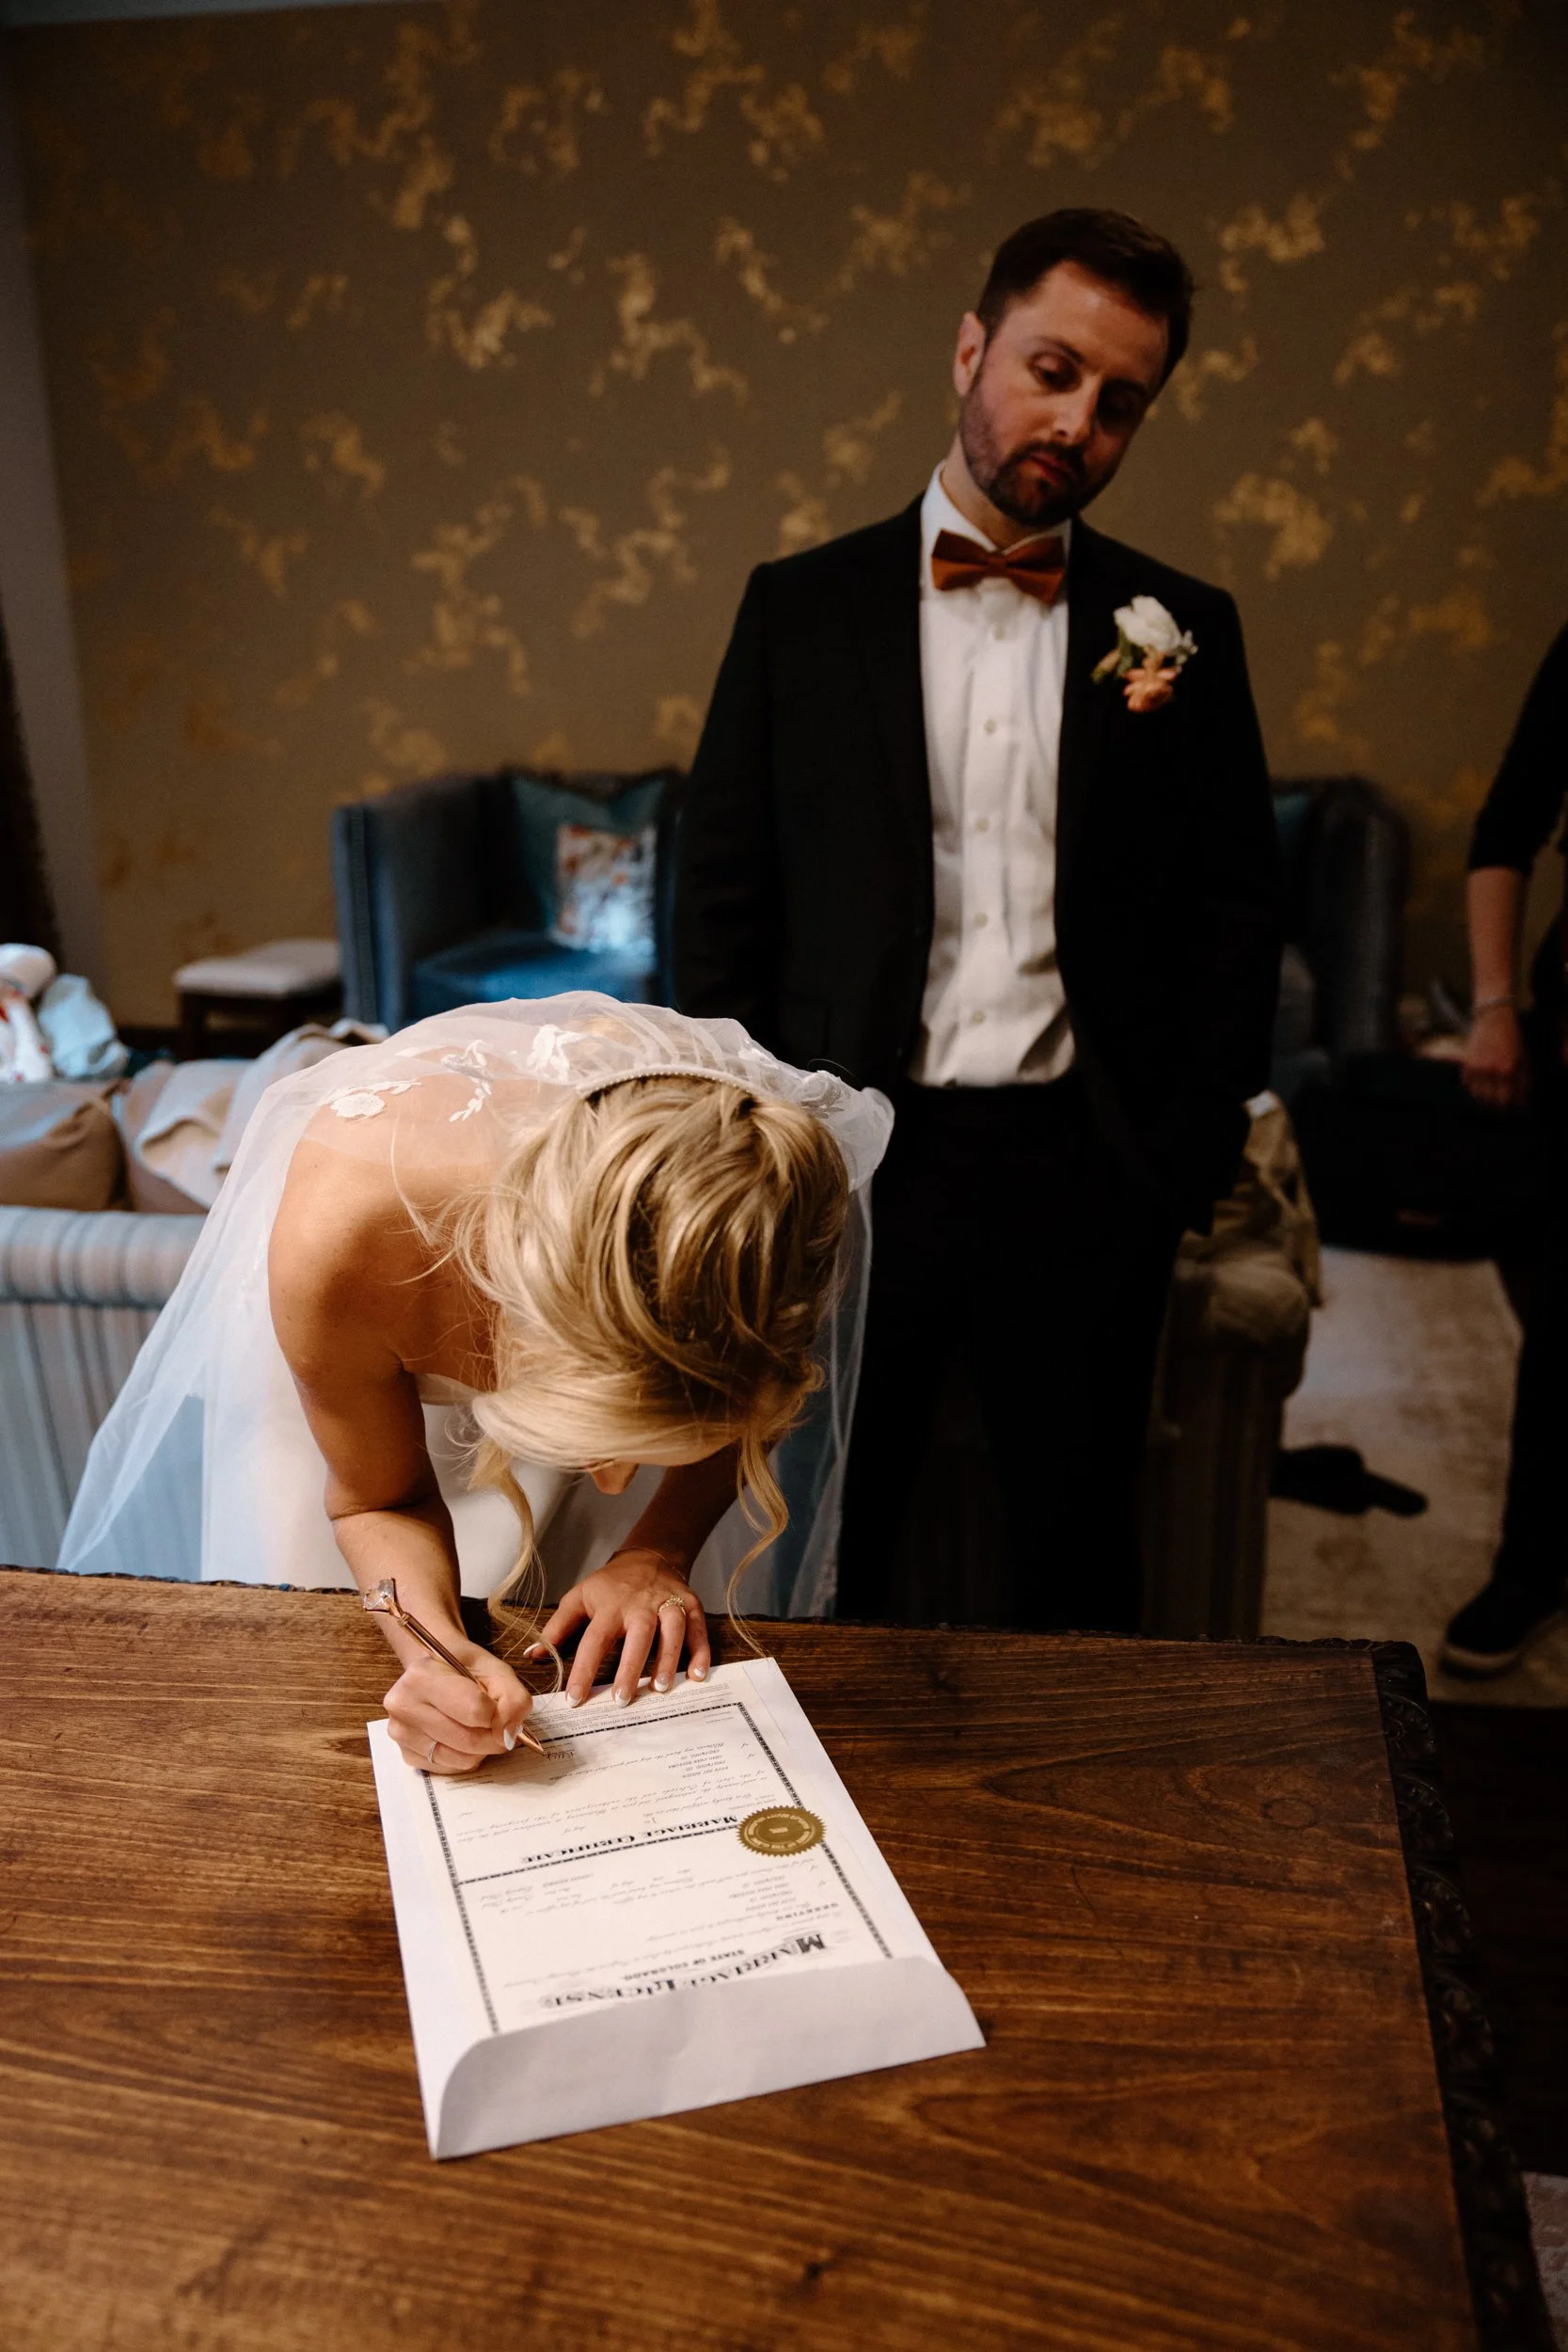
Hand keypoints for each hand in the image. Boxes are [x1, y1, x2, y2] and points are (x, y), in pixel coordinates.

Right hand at [383, 1642, 533, 1775]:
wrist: (436, 1669)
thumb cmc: (464, 1668)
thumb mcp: (496, 1671)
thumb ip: (512, 1699)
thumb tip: (508, 1733)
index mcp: (422, 1676)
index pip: (474, 1711)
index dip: (497, 1714)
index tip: (499, 1708)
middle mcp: (403, 1705)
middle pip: (467, 1740)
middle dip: (493, 1738)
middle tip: (499, 1728)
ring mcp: (400, 1733)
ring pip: (459, 1759)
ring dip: (480, 1751)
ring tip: (478, 1729)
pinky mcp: (406, 1755)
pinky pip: (449, 1769)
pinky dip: (464, 1759)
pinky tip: (460, 1738)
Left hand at [535, 1549, 711, 1707]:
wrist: (648, 1556)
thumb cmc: (611, 1585)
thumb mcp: (579, 1597)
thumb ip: (557, 1627)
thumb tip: (533, 1656)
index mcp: (609, 1606)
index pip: (594, 1640)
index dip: (584, 1670)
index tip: (575, 1699)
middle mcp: (640, 1605)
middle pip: (637, 1636)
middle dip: (630, 1668)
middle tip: (623, 1700)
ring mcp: (667, 1603)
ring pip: (671, 1630)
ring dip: (668, 1659)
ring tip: (660, 1689)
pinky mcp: (690, 1604)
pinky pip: (698, 1628)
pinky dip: (700, 1651)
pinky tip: (697, 1675)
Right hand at [1462, 1003, 1526, 1109]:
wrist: (1493, 1018)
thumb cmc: (1512, 1037)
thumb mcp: (1523, 1057)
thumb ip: (1523, 1079)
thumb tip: (1521, 1098)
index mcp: (1507, 1070)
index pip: (1507, 1098)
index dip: (1510, 1105)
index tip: (1511, 1107)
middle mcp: (1491, 1071)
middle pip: (1491, 1100)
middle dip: (1496, 1104)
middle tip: (1500, 1104)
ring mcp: (1477, 1068)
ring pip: (1477, 1094)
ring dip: (1484, 1098)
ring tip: (1489, 1096)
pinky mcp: (1466, 1063)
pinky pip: (1467, 1084)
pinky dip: (1473, 1087)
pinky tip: (1480, 1084)